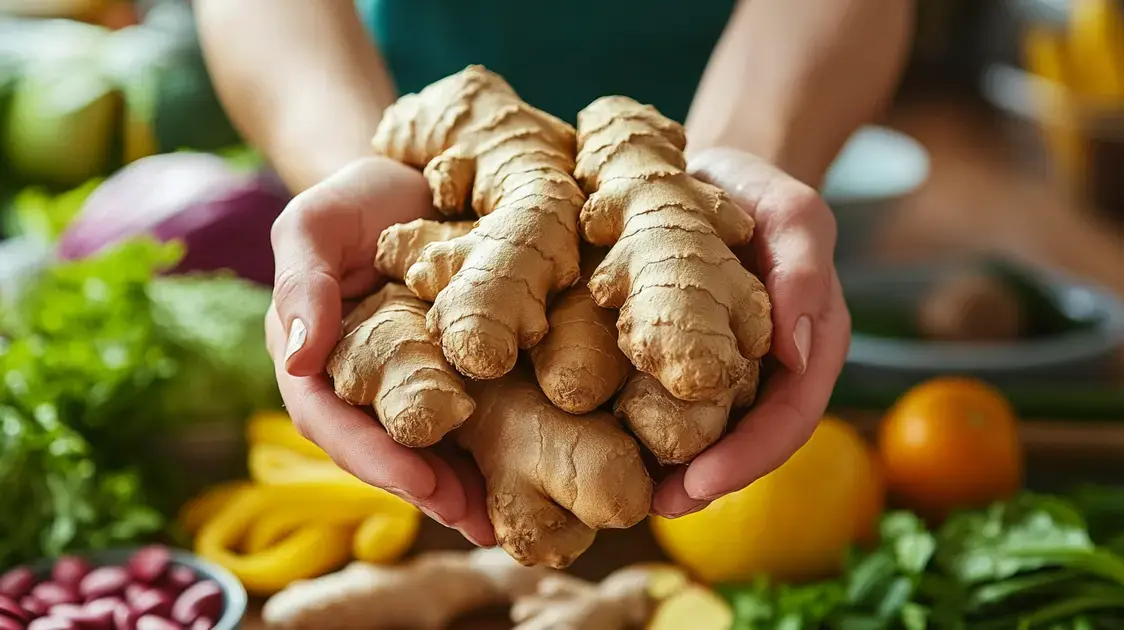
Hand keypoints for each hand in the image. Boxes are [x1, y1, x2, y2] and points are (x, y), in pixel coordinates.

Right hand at [264, 157, 495, 546]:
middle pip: (387, 451)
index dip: (372, 457)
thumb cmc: (353, 201)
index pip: (332, 423)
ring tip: (512, 519)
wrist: (412, 178)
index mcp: (317, 362)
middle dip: (430, 489)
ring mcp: (413, 384)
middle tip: (476, 517)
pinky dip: (501, 448)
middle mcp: (363, 386)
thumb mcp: (312, 225)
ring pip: (433, 447)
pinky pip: (475, 418)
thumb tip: (298, 357)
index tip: (418, 481)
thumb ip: (300, 284)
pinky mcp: (460, 373)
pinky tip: (539, 472)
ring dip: (467, 487)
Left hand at [651, 147, 851, 517]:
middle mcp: (763, 371)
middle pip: (742, 443)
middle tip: (653, 506)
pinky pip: (658, 399)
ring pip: (700, 432)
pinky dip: (635, 427)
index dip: (749, 458)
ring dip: (667, 470)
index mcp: (805, 348)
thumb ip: (804, 271)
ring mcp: (719, 368)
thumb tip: (796, 352)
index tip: (702, 485)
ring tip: (623, 493)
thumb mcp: (793, 213)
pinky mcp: (673, 356)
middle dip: (702, 482)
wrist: (710, 172)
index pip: (788, 419)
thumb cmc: (759, 192)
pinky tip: (600, 443)